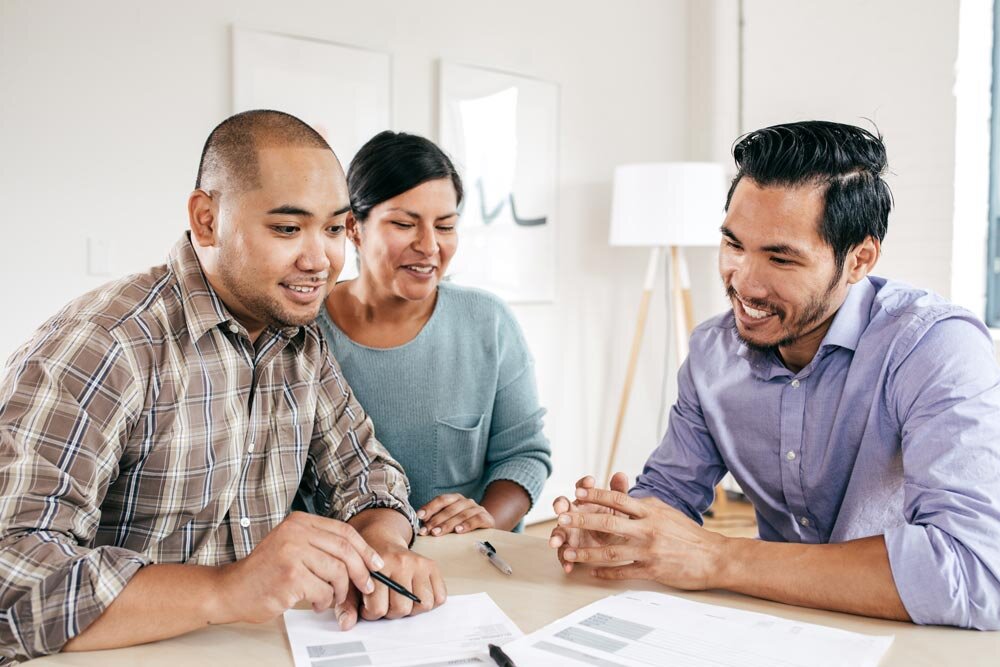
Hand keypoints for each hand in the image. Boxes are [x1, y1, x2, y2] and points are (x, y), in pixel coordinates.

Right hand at [216, 512, 382, 623]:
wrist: (231, 589)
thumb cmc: (264, 572)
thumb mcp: (291, 546)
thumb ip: (320, 546)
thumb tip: (361, 558)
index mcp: (299, 522)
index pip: (343, 531)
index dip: (364, 549)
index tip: (376, 564)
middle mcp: (295, 532)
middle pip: (345, 550)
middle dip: (360, 572)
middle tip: (365, 587)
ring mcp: (292, 553)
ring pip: (337, 572)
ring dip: (339, 591)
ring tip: (328, 598)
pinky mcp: (291, 576)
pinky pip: (324, 591)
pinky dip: (324, 601)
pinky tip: (314, 603)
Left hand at [333, 546, 446, 628]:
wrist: (380, 539)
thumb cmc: (367, 563)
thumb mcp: (352, 580)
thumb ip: (346, 604)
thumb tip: (347, 624)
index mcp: (378, 567)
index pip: (378, 608)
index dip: (371, 613)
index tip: (369, 605)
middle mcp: (401, 563)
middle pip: (402, 608)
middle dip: (391, 612)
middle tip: (386, 601)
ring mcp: (419, 563)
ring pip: (424, 604)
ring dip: (412, 608)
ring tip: (401, 598)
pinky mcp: (432, 565)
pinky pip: (439, 596)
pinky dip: (430, 600)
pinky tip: (415, 593)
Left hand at [417, 493, 495, 535]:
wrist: (486, 528)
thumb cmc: (463, 524)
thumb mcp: (450, 520)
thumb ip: (437, 520)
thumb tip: (421, 526)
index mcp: (456, 499)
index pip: (441, 500)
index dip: (430, 507)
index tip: (420, 516)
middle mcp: (466, 502)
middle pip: (449, 509)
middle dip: (436, 520)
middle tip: (426, 530)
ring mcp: (477, 509)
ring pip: (461, 515)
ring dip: (447, 524)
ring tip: (437, 532)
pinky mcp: (486, 518)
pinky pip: (476, 520)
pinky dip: (467, 525)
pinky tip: (458, 531)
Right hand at [548, 472, 629, 572]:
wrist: (614, 540)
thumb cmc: (613, 519)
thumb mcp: (619, 508)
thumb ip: (618, 493)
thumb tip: (620, 474)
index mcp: (585, 501)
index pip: (581, 488)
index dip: (584, 484)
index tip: (591, 481)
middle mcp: (574, 514)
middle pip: (563, 507)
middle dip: (560, 507)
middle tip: (560, 510)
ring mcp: (570, 532)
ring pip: (559, 532)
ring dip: (556, 536)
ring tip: (555, 542)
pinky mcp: (570, 549)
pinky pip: (565, 555)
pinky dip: (565, 560)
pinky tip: (568, 565)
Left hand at [557, 486, 726, 589]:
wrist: (714, 557)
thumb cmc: (689, 534)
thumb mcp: (666, 512)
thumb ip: (644, 506)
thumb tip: (625, 499)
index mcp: (650, 511)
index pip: (618, 499)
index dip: (596, 495)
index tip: (577, 493)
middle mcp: (647, 528)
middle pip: (608, 522)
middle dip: (582, 520)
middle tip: (562, 518)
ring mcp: (649, 550)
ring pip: (611, 551)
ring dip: (587, 552)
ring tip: (568, 552)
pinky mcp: (652, 570)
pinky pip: (624, 572)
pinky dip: (607, 572)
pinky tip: (593, 572)